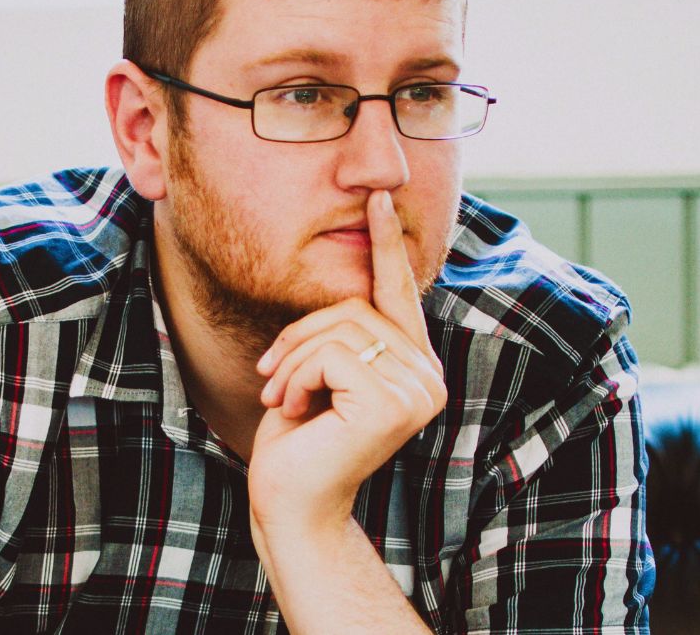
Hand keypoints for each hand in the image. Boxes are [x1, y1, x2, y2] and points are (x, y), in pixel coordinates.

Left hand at [248, 189, 446, 530]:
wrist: (290, 500)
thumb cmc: (298, 439)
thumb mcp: (319, 373)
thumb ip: (342, 333)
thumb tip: (348, 281)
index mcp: (413, 366)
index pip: (399, 293)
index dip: (387, 243)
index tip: (377, 198)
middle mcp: (427, 377)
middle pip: (356, 306)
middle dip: (300, 336)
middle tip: (273, 380)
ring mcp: (417, 390)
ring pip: (341, 327)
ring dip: (294, 360)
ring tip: (282, 398)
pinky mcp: (393, 403)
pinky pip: (332, 354)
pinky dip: (298, 376)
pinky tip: (296, 411)